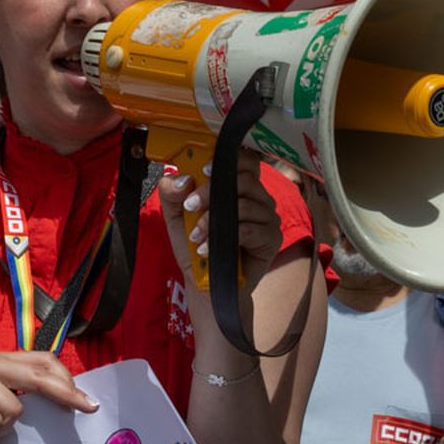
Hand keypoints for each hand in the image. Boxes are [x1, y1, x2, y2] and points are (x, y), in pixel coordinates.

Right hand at [0, 352, 97, 443]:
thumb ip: (20, 396)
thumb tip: (64, 404)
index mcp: (0, 360)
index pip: (42, 361)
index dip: (66, 380)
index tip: (86, 402)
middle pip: (38, 376)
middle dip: (66, 395)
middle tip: (88, 409)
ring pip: (14, 409)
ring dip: (1, 431)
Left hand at [158, 151, 282, 288]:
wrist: (206, 284)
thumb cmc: (197, 246)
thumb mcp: (176, 216)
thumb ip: (171, 193)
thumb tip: (182, 179)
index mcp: (240, 187)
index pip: (246, 160)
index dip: (228, 159)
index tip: (203, 169)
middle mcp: (258, 198)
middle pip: (244, 180)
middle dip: (211, 191)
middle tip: (190, 206)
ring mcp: (268, 218)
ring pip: (245, 205)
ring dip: (213, 220)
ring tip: (196, 236)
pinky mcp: (271, 239)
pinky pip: (250, 229)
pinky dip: (224, 238)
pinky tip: (207, 249)